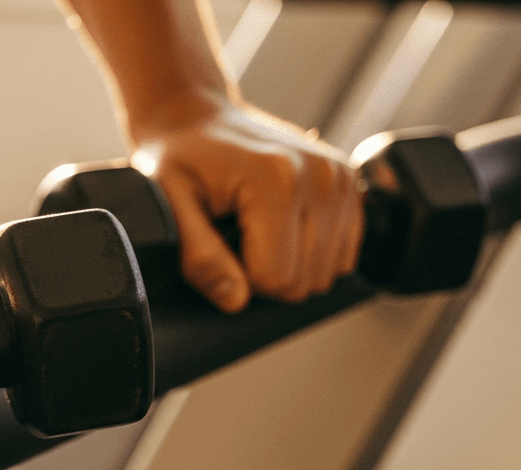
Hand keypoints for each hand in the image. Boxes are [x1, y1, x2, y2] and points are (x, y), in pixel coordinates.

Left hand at [131, 97, 363, 312]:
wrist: (196, 117)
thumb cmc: (178, 159)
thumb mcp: (171, 208)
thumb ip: (200, 257)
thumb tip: (236, 301)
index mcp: (277, 180)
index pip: (277, 280)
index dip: (241, 277)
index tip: (220, 243)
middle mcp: (319, 176)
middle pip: (305, 282)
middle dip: (265, 273)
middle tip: (236, 234)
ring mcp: (340, 178)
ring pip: (326, 274)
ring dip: (289, 263)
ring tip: (256, 226)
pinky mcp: (349, 183)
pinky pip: (342, 256)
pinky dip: (310, 252)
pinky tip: (281, 224)